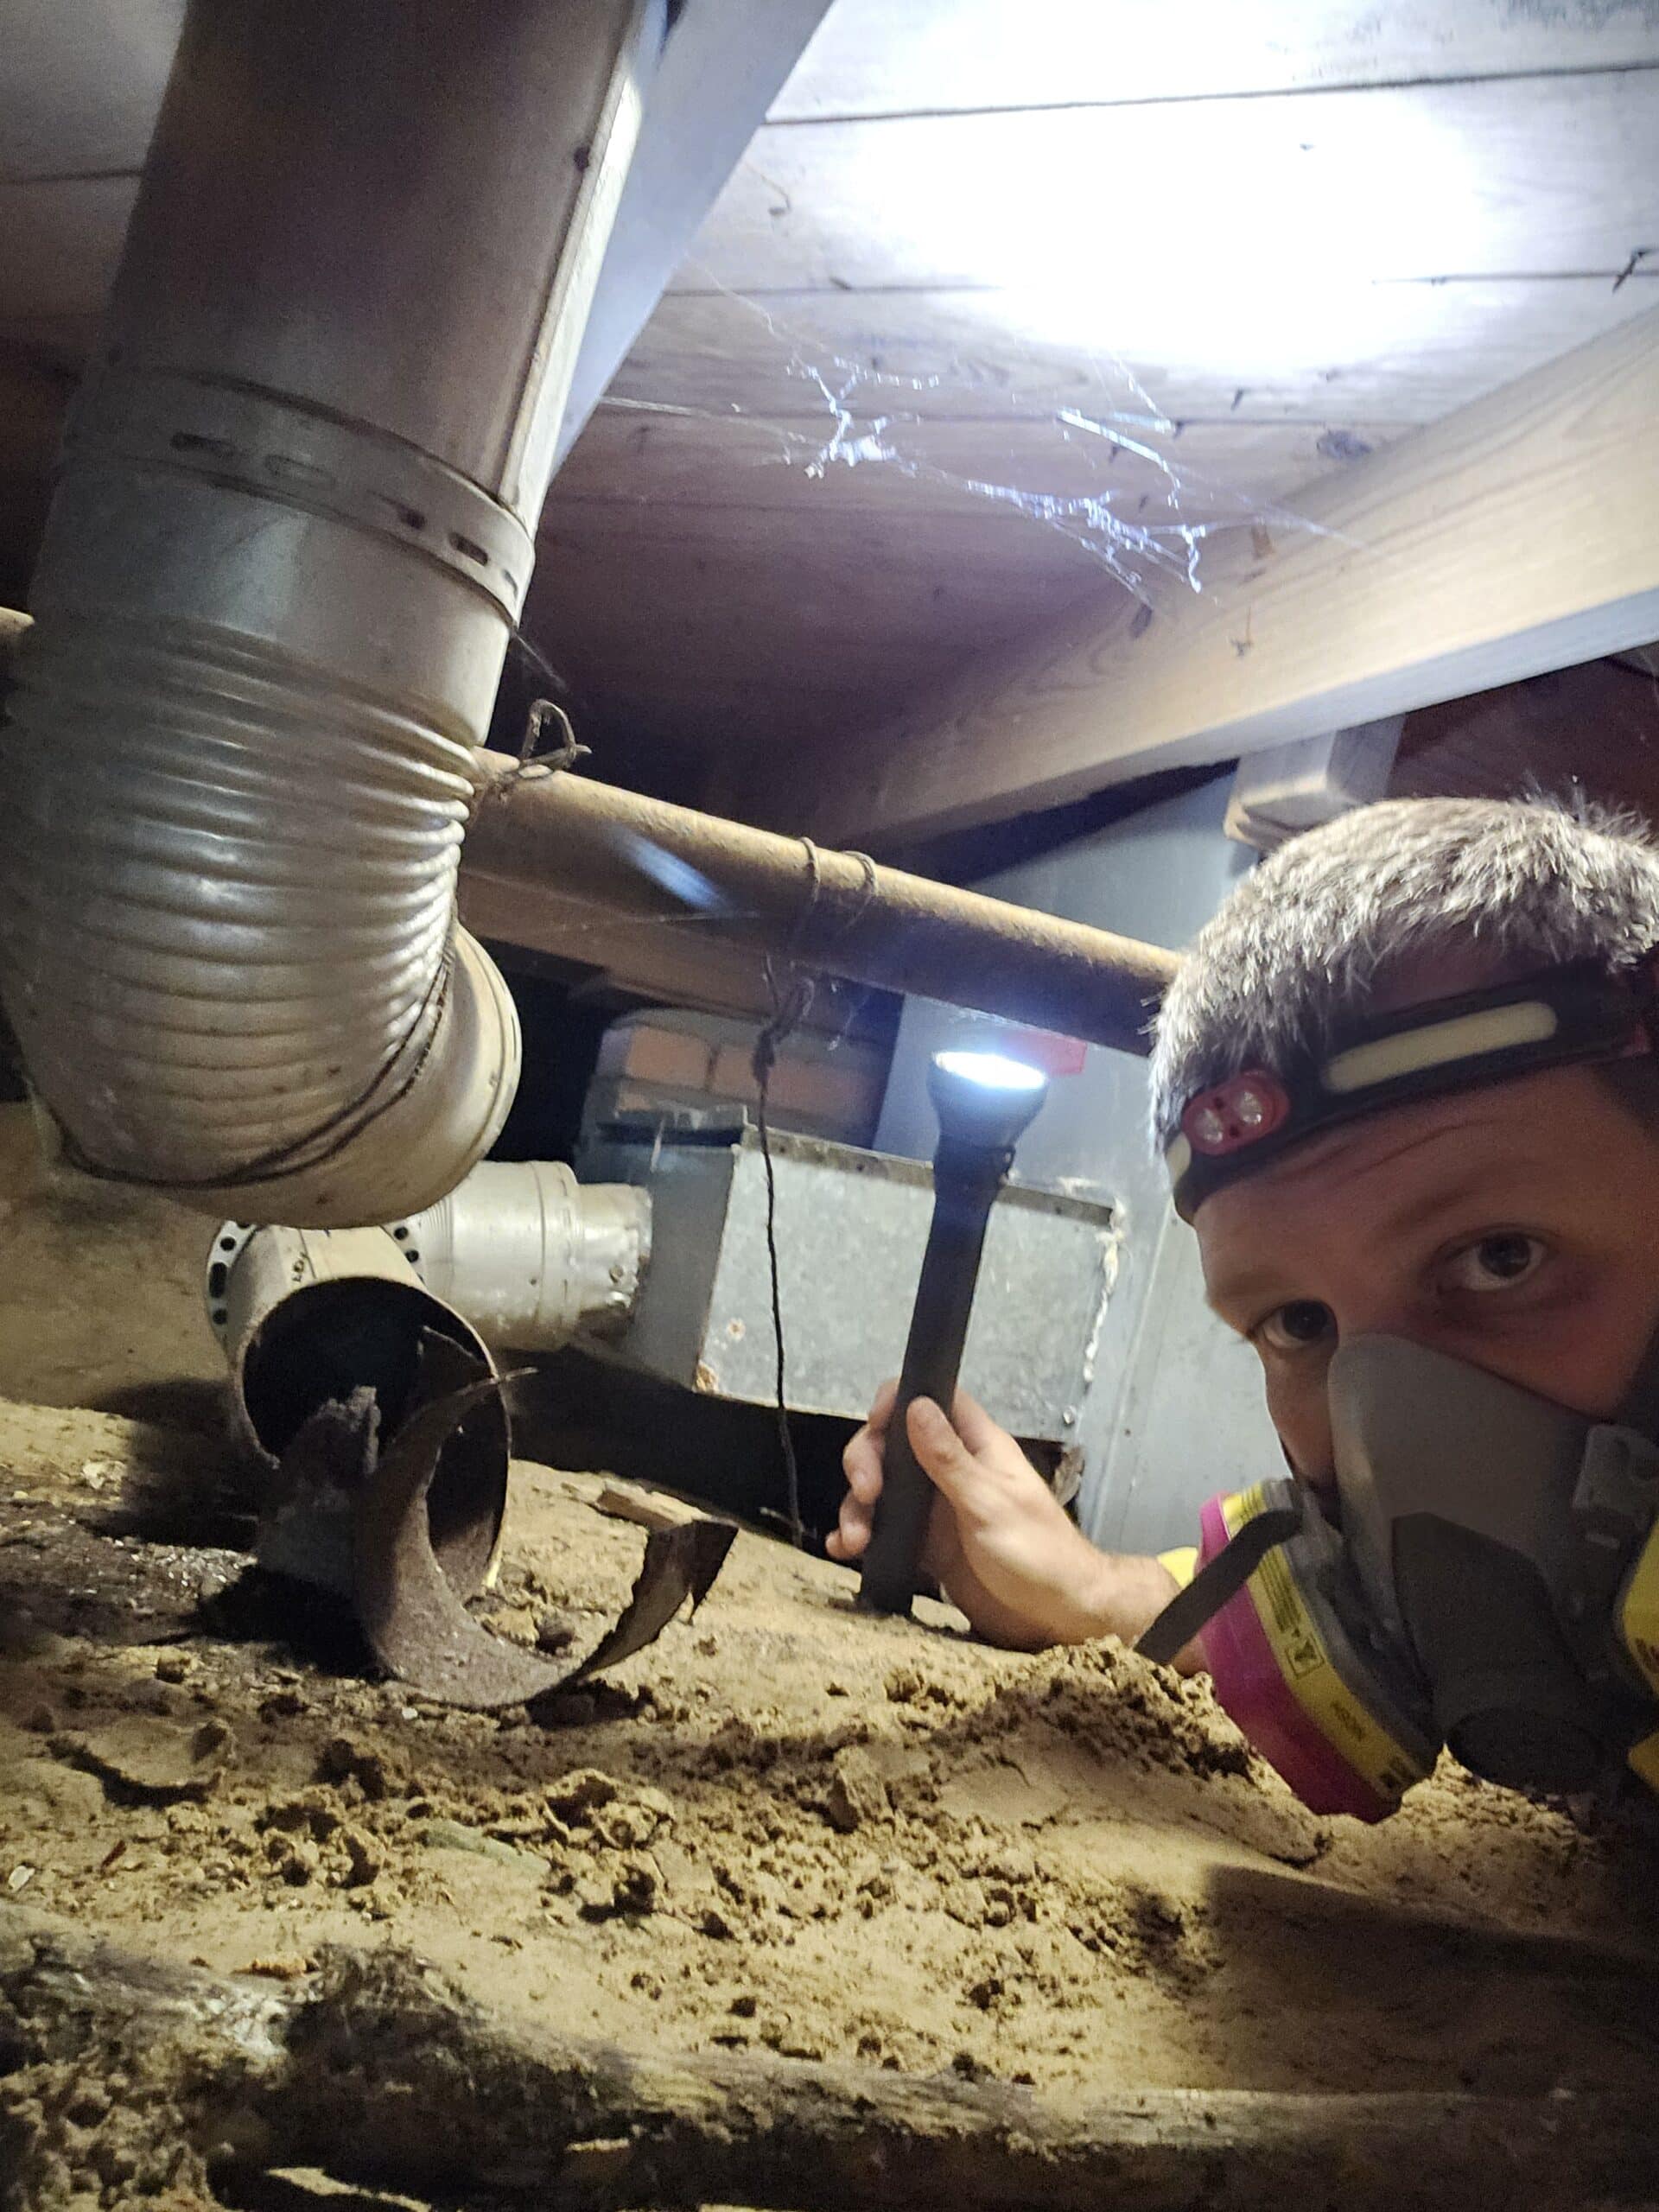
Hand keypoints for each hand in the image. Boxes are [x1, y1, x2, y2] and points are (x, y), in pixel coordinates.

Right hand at [828, 1382, 1177, 1651]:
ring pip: (883, 1490)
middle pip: (893, 1446)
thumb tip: (916, 1406)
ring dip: (858, 1507)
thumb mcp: (989, 1504)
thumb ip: (949, 1459)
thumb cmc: (1038, 1554)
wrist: (1058, 1616)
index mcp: (977, 1448)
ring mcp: (937, 1510)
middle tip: (866, 1493)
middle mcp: (952, 1472)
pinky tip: (844, 1550)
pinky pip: (886, 1532)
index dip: (899, 1401)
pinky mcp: (927, 1547)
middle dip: (867, 1461)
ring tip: (852, 1539)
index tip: (875, 1423)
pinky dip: (862, 1536)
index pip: (934, 1401)